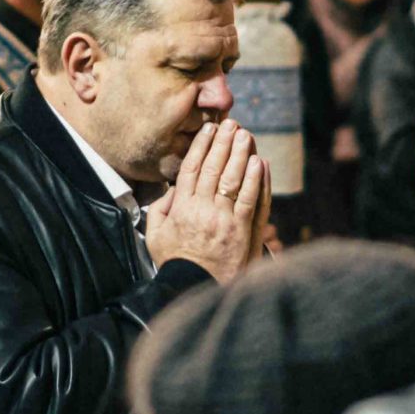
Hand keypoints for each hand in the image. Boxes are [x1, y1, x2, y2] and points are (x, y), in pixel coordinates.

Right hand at [143, 122, 266, 284]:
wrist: (195, 289)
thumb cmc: (175, 263)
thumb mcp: (155, 236)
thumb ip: (159, 210)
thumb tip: (172, 190)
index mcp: (181, 208)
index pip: (192, 169)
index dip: (201, 146)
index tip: (209, 130)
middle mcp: (202, 209)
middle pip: (214, 168)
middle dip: (224, 143)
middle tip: (232, 124)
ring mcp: (224, 220)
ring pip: (234, 179)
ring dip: (241, 155)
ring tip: (246, 135)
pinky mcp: (242, 231)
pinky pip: (251, 200)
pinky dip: (256, 180)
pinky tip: (260, 163)